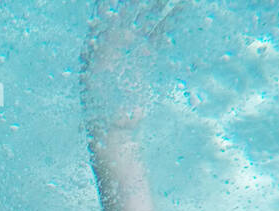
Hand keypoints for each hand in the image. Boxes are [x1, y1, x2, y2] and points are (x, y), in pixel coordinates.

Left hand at [79, 0, 172, 131]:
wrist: (117, 130)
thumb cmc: (100, 109)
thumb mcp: (95, 79)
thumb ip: (101, 51)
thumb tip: (106, 26)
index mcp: (94, 45)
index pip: (103, 13)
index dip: (110, 2)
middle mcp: (112, 42)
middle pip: (127, 10)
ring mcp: (130, 47)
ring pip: (146, 17)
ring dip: (157, 3)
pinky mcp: (146, 56)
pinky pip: (159, 32)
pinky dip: (170, 18)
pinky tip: (183, 5)